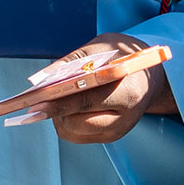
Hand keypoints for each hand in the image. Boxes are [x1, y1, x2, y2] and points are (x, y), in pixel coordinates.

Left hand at [24, 32, 177, 144]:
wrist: (150, 76)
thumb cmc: (124, 56)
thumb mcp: (102, 46)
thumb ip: (73, 60)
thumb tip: (41, 79)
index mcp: (127, 93)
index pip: (86, 102)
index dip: (58, 102)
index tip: (34, 103)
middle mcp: (124, 120)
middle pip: (75, 122)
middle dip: (54, 109)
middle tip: (39, 96)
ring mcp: (116, 132)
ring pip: (70, 131)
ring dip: (57, 115)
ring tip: (59, 95)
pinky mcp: (108, 138)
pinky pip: (74, 135)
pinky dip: (64, 120)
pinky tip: (68, 104)